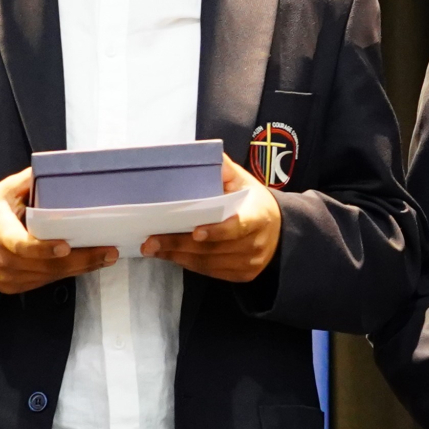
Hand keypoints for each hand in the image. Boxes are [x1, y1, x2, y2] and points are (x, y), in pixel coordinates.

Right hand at [0, 170, 116, 294]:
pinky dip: (68, 273)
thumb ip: (27, 182)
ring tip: (106, 256)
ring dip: (81, 268)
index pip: (21, 245)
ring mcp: (9, 277)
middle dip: (80, 259)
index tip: (66, 245)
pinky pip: (47, 282)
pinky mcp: (16, 287)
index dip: (43, 248)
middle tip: (107, 251)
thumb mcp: (2, 192)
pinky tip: (88, 263)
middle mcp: (3, 260)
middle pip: (46, 265)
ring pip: (51, 277)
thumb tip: (53, 168)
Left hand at [139, 155, 281, 280]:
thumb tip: (201, 153)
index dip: (217, 231)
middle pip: (214, 248)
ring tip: (152, 248)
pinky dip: (187, 264)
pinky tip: (169, 255)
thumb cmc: (253, 202)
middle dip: (179, 244)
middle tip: (151, 242)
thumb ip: (224, 169)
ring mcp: (249, 262)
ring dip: (177, 256)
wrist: (278, 231)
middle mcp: (256, 243)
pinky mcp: (242, 275)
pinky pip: (210, 272)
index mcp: (258, 216)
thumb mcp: (244, 181)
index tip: (195, 232)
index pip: (239, 226)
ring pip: (208, 263)